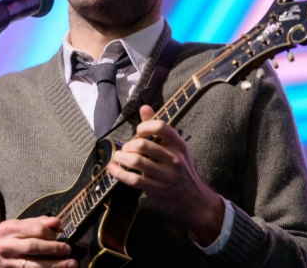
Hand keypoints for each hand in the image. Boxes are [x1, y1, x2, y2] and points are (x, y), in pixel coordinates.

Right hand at [0, 216, 76, 267]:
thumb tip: (57, 222)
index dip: (51, 232)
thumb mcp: (17, 226)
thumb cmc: (6, 238)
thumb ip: (37, 222)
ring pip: (33, 265)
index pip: (35, 229)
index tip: (60, 234)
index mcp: (9, 228)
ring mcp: (8, 261)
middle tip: (69, 250)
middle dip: (54, 248)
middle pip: (34, 246)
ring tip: (70, 264)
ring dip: (54, 265)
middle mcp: (7, 245)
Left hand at [108, 105, 224, 245]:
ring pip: (136, 161)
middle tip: (125, 149)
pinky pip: (133, 179)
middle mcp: (174, 158)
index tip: (138, 132)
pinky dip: (119, 173)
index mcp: (179, 144)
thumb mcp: (175, 147)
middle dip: (128, 145)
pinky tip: (113, 169)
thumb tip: (144, 107)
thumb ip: (158, 128)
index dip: (144, 126)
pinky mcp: (156, 189)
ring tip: (117, 157)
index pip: (160, 127)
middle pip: (143, 144)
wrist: (194, 199)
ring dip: (121, 157)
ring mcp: (166, 175)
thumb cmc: (182, 170)